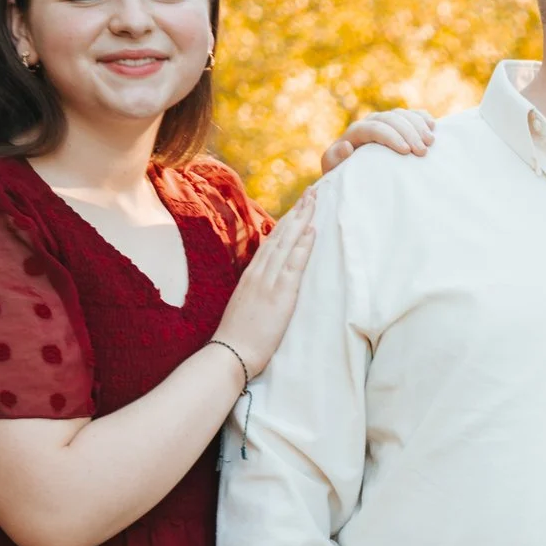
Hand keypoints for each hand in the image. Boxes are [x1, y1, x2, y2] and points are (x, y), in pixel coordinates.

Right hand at [212, 190, 320, 376]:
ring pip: (287, 243)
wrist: (229, 354)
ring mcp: (268, 282)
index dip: (286, 222)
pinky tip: (313, 230)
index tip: (298, 206)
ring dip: (302, 220)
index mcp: (251, 276)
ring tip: (315, 200)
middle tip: (312, 191)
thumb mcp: (246, 308)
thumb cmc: (238, 338)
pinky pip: (293, 264)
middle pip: (280, 235)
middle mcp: (259, 273)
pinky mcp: (279, 295)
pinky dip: (303, 245)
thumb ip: (257, 292)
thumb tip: (267, 286)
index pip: (272, 242)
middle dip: (297, 212)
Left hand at [320, 108, 435, 172]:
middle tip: (423, 151)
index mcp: (355, 132)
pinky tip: (433, 126)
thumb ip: (335, 159)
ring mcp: (385, 120)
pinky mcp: (397, 123)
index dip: (390, 137)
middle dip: (408, 133)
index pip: (373, 128)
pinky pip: (411, 114)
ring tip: (431, 142)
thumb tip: (346, 146)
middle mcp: (370, 121)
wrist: (354, 171)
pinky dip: (422, 117)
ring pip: (402, 114)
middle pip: (390, 119)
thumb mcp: (335, 170)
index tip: (406, 151)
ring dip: (418, 125)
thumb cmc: (345, 174)